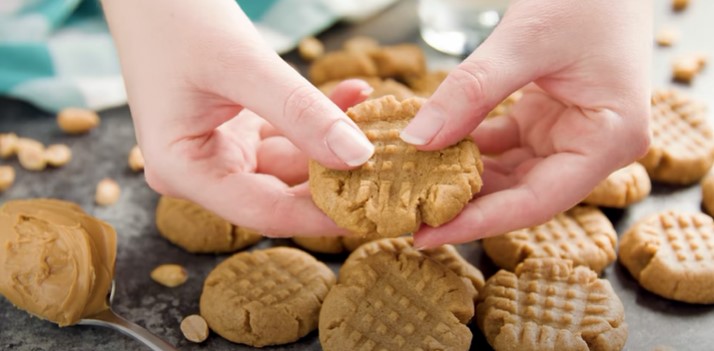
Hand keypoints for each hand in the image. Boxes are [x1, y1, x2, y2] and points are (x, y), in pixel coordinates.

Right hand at [102, 0, 373, 235]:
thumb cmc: (176, 17)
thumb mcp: (242, 65)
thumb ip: (299, 112)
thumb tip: (358, 156)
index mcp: (184, 171)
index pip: (264, 212)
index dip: (322, 217)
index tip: (374, 211)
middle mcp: (202, 169)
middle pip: (281, 192)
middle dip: (335, 179)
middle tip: (390, 171)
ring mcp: (221, 149)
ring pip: (293, 161)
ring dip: (335, 142)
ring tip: (381, 125)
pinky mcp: (238, 128)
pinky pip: (290, 132)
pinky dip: (320, 116)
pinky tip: (356, 95)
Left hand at [406, 0, 652, 247]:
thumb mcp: (525, 41)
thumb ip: (471, 92)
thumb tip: (417, 141)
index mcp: (609, 139)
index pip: (538, 200)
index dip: (480, 222)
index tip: (429, 234)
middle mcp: (592, 146)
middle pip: (521, 193)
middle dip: (465, 206)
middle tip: (410, 218)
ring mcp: (568, 133)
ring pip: (508, 173)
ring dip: (462, 179)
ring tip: (414, 189)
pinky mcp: (545, 119)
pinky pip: (502, 145)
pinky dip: (467, 147)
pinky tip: (431, 150)